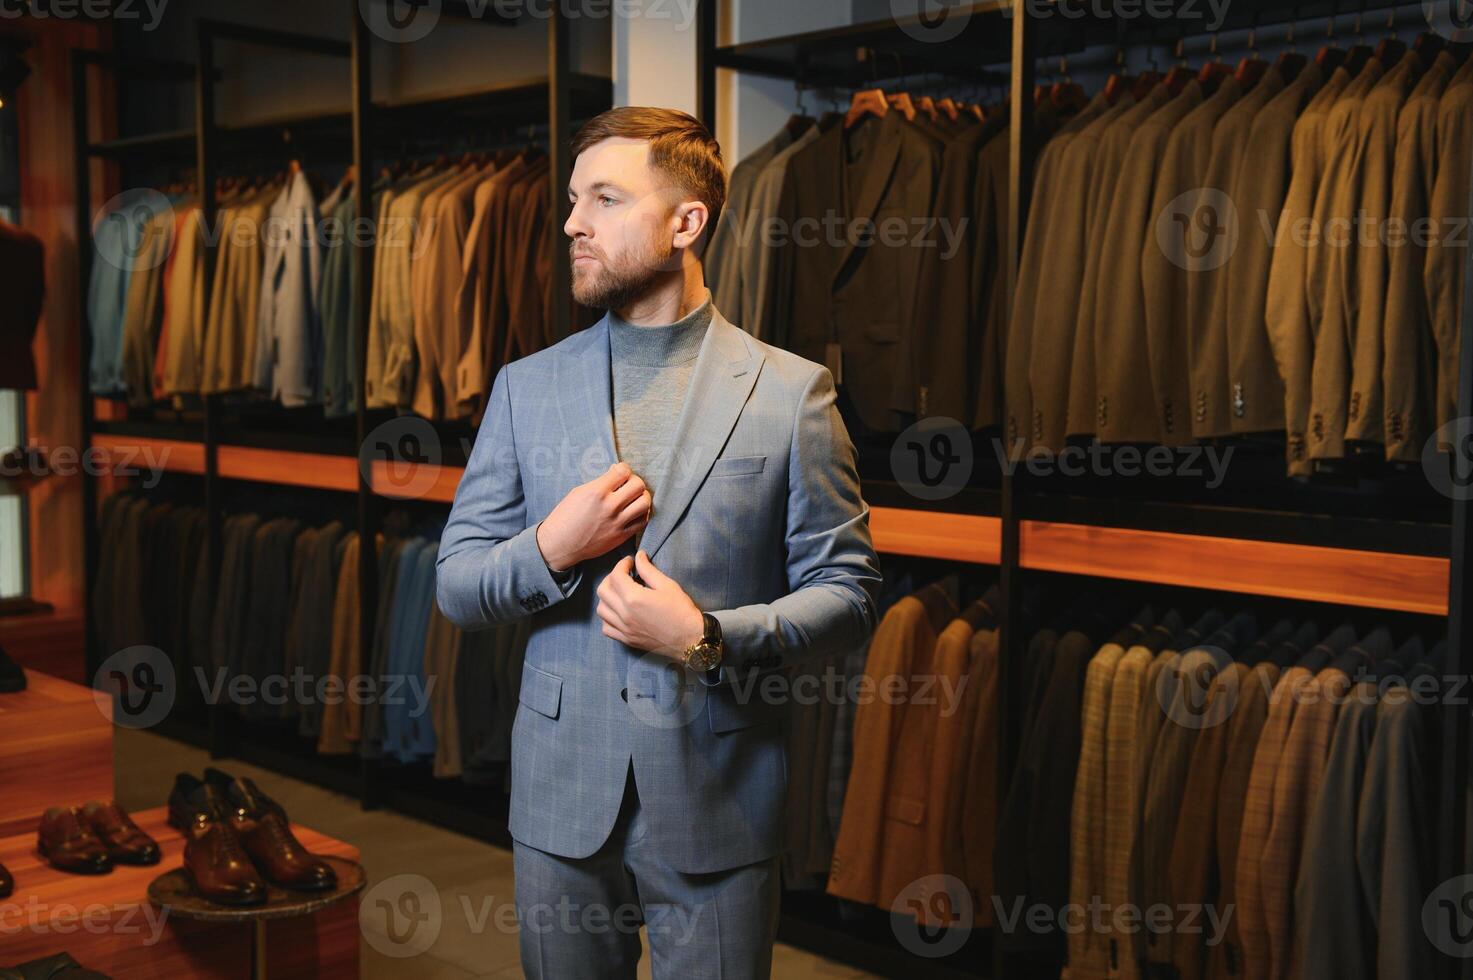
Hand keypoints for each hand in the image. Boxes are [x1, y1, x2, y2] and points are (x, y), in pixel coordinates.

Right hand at [536, 462, 651, 571]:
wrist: (560, 544)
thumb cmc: (565, 517)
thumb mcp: (578, 493)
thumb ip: (600, 483)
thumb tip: (616, 474)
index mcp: (597, 492)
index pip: (623, 471)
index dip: (623, 469)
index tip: (620, 472)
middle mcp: (609, 506)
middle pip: (639, 485)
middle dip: (635, 481)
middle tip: (628, 485)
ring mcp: (617, 523)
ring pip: (645, 503)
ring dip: (641, 497)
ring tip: (633, 498)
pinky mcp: (621, 536)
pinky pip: (642, 521)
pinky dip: (641, 513)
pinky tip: (633, 512)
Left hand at [596, 550, 704, 659]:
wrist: (690, 639)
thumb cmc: (681, 611)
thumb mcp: (667, 585)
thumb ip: (648, 570)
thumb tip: (638, 556)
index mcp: (634, 598)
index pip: (616, 575)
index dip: (622, 564)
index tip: (630, 562)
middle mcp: (624, 614)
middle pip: (603, 591)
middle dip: (611, 578)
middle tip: (624, 575)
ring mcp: (623, 629)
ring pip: (601, 609)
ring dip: (607, 597)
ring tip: (620, 593)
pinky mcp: (626, 640)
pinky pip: (606, 628)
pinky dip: (608, 617)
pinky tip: (618, 612)